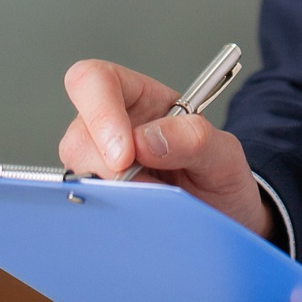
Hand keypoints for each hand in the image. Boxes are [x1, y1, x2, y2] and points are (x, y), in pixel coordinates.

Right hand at [58, 58, 271, 237]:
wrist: (224, 220)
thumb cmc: (220, 178)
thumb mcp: (224, 154)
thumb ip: (195, 138)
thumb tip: (147, 140)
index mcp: (139, 98)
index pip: (95, 80)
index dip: (100, 112)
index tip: (125, 155)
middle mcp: (111, 128)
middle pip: (78, 136)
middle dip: (107, 167)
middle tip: (146, 186)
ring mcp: (100, 166)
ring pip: (77, 175)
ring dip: (113, 194)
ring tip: (152, 201)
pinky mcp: (98, 200)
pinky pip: (85, 206)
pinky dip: (109, 214)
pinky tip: (137, 216)